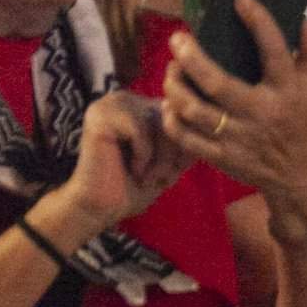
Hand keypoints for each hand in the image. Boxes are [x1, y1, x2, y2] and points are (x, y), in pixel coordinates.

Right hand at [50, 91, 184, 233]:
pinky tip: (132, 168)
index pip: (184, 112)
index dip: (184, 144)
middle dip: (174, 153)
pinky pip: (141, 128)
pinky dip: (143, 154)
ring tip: (146, 175)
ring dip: (160, 157)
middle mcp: (127, 98)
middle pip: (175, 116)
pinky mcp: (99, 114)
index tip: (170, 172)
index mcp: (142, 105)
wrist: (100, 209)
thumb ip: (188, 135)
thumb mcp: (173, 159)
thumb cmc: (135, 187)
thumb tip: (207, 116)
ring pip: (160, 122)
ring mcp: (111, 103)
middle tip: (159, 177)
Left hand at [161, 0, 306, 230]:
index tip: (240, 0)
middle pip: (216, 83)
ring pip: (193, 110)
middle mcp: (262, 113)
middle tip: (178, 39)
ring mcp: (238, 138)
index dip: (258, 22)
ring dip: (175, 87)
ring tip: (171, 70)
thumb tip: (300, 19)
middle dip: (191, 57)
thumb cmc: (304, 125)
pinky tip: (169, 104)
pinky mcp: (222, 157)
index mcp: (287, 91)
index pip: (273, 50)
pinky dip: (172, 119)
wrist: (302, 177)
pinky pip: (186, 138)